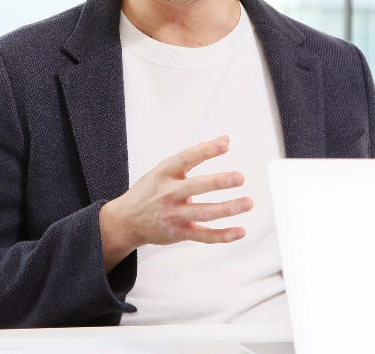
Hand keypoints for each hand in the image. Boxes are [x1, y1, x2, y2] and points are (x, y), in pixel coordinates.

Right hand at [99, 135, 252, 270]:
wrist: (126, 220)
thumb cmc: (151, 190)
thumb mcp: (165, 168)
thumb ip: (194, 155)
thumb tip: (225, 139)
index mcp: (165, 172)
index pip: (187, 158)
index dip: (206, 150)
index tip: (225, 144)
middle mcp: (169, 193)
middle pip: (196, 187)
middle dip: (218, 182)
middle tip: (239, 177)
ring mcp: (174, 214)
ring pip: (204, 212)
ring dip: (227, 209)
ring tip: (247, 203)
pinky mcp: (179, 233)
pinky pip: (204, 236)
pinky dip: (223, 235)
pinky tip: (240, 230)